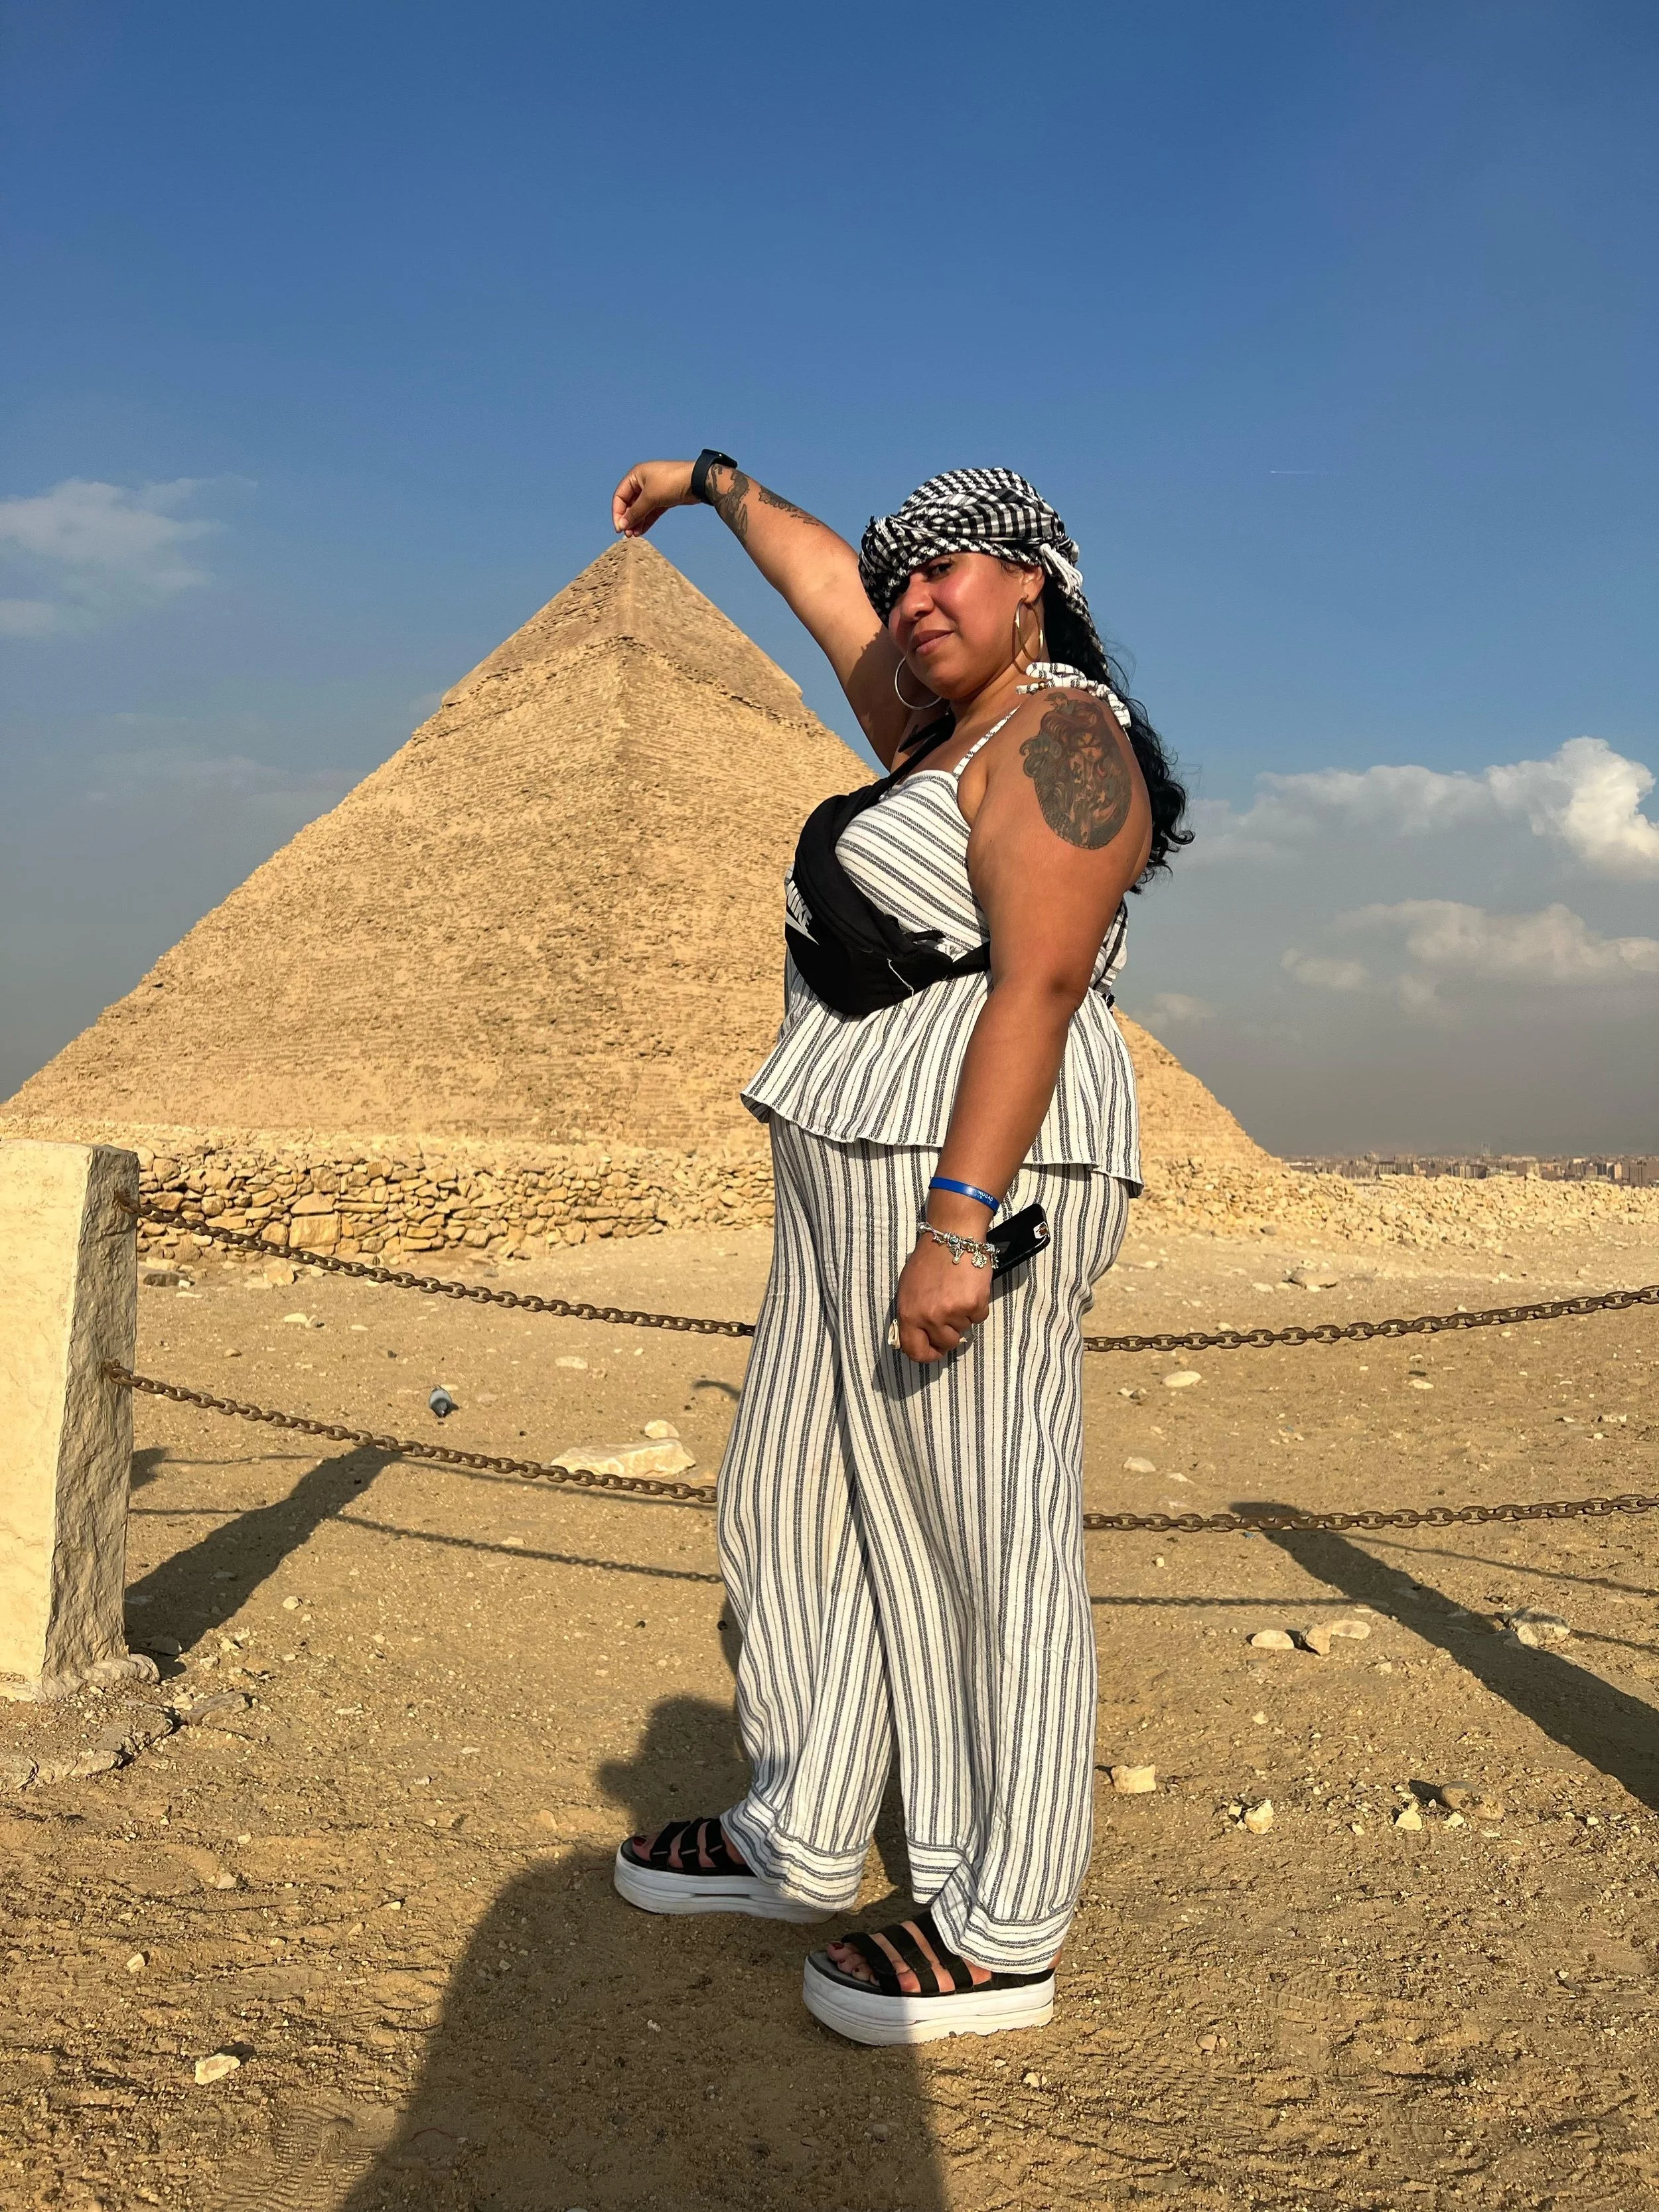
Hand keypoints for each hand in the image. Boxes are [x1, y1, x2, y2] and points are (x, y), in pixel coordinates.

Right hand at [613, 460, 696, 536]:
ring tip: (634, 535)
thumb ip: (635, 512)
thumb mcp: (650, 498)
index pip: (620, 496)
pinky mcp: (663, 498)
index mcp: (636, 475)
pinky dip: (646, 521)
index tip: (619, 528)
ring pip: (640, 509)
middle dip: (627, 519)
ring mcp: (653, 490)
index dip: (617, 513)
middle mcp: (643, 482)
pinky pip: (651, 511)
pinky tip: (641, 531)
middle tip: (627, 534)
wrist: (697, 481)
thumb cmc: (671, 482)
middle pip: (629, 503)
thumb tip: (623, 525)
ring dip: (636, 522)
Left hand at [893, 1230, 992, 1362]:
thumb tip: (919, 1338)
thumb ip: (912, 1315)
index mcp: (909, 1314)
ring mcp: (953, 1311)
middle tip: (950, 1311)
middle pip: (946, 1343)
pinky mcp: (974, 1304)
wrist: (952, 1235)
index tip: (935, 1350)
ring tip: (957, 1291)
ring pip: (964, 1330)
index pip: (915, 1351)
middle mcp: (930, 1316)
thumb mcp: (908, 1289)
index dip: (927, 1355)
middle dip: (950, 1332)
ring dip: (963, 1315)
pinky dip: (977, 1306)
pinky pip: (979, 1317)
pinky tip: (970, 1288)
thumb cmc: (928, 1260)